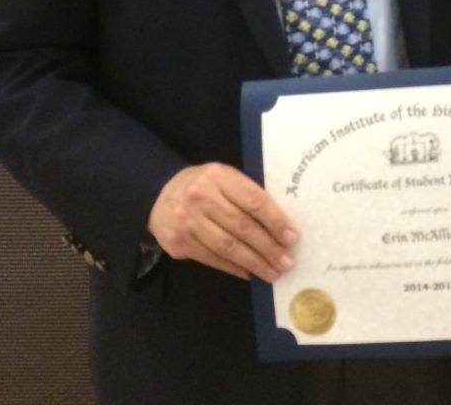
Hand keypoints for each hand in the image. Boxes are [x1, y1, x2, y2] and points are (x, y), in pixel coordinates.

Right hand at [147, 163, 297, 281]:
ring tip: (272, 273)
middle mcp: (201, 197)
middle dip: (268, 247)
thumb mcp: (224, 178)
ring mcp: (188, 221)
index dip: (275, 220)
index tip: (292, 237)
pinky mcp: (179, 243)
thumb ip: (246, 194)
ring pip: (228, 246)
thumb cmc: (204, 186)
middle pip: (242, 226)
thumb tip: (280, 224)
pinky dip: (234, 268)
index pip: (253, 200)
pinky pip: (213, 259)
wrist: (158, 196)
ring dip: (254, 263)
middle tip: (286, 263)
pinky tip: (250, 273)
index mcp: (219, 176)